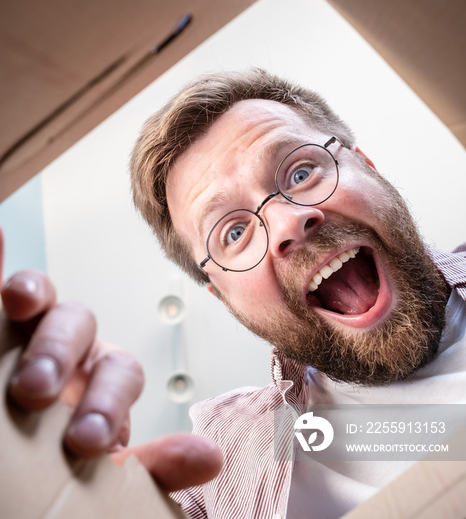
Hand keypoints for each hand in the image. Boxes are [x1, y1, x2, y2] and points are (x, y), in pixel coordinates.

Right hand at [0, 228, 222, 489]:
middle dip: (60, 353)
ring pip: (43, 301)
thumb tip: (209, 456)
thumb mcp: (105, 475)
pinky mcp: (1, 330)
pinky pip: (2, 302)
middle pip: (79, 324)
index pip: (118, 372)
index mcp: (103, 381)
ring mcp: (32, 334)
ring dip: (33, 300)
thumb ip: (151, 465)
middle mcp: (71, 350)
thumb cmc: (69, 462)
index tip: (88, 441)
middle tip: (36, 393)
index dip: (108, 400)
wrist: (25, 477)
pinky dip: (3, 271)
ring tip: (17, 324)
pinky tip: (0, 250)